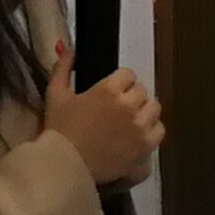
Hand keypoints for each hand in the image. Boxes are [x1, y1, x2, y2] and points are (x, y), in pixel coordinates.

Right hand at [47, 56, 162, 186]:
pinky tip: (137, 135)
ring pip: (154, 109)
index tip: (110, 91)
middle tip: (117, 107)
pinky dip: (150, 131)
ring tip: (130, 120)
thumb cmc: (59, 129)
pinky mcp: (145, 147)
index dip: (119, 81)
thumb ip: (63, 68)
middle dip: (131, 96)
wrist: (66, 165)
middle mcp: (130, 106)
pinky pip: (159, 131)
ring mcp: (140, 128)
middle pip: (142, 91)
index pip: (128, 74)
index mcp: (109, 90)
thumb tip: (69, 49)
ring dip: (143, 112)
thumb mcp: (55, 94)